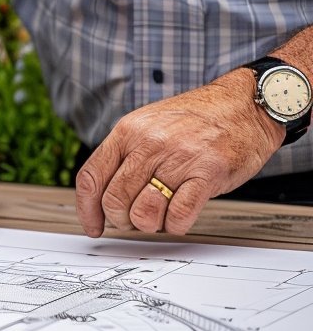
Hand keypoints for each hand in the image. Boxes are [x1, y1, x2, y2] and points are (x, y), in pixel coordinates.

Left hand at [76, 69, 284, 236]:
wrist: (244, 104)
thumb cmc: (196, 119)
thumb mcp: (147, 126)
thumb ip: (124, 156)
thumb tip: (102, 197)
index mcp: (127, 131)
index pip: (91, 177)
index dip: (87, 210)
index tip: (94, 227)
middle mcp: (148, 143)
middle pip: (114, 200)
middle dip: (121, 220)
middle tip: (135, 220)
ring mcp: (178, 157)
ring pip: (143, 212)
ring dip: (149, 225)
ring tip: (160, 216)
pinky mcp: (208, 173)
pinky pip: (179, 215)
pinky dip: (176, 225)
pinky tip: (180, 216)